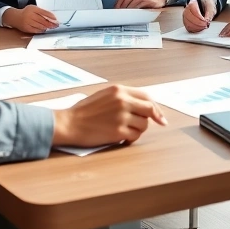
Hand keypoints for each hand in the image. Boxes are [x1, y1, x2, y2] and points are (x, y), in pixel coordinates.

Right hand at [5, 5, 59, 33]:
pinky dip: (41, 30)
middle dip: (50, 23)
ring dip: (46, 27)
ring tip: (51, 27)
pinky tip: (44, 29)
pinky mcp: (26, 28)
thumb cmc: (26, 12)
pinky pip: (36, 30)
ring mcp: (27, 22)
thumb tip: (52, 18)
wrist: (15, 17)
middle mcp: (29, 15)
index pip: (43, 12)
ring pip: (40, 26)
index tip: (56, 19)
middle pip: (42, 20)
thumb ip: (42, 12)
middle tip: (56, 25)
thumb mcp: (34, 9)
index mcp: (32, 9)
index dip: (51, 16)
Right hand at [52, 85, 168, 146]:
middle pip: (149, 109)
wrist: (70, 123)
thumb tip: (143, 106)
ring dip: (138, 129)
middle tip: (148, 124)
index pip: (146, 96)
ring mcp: (121, 116)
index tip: (160, 117)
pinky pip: (135, 136)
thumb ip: (123, 98)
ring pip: (144, 125)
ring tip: (125, 130)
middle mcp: (122, 101)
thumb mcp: (104, 96)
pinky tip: (121, 138)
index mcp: (118, 90)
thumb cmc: (84, 111)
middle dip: (151, 118)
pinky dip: (131, 138)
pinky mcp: (118, 131)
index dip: (156, 107)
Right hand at [183, 0, 216, 32]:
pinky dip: (194, 29)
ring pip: (187, 24)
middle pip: (189, 18)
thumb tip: (207, 20)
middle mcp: (187, 9)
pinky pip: (188, 27)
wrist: (204, 5)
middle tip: (205, 25)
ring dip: (196, 27)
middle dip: (198, 23)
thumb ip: (209, 13)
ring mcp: (185, 16)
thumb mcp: (211, 7)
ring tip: (203, 27)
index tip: (205, 21)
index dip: (199, 18)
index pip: (193, 11)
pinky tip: (199, 29)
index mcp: (193, 3)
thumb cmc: (206, 5)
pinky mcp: (186, 21)